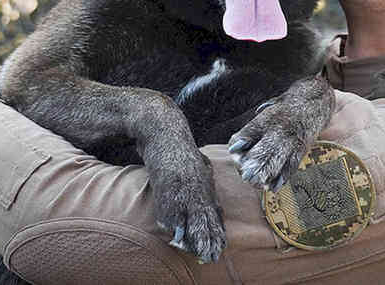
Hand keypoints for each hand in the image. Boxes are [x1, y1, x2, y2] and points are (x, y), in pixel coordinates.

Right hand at [135, 97, 225, 262]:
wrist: (163, 129)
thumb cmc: (180, 152)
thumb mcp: (198, 168)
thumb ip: (203, 188)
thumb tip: (212, 209)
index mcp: (205, 182)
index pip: (213, 210)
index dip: (216, 229)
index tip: (221, 246)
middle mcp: (196, 184)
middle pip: (204, 214)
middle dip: (207, 236)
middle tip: (211, 255)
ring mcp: (181, 183)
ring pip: (189, 212)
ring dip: (192, 234)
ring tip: (193, 250)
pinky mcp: (165, 180)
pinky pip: (169, 204)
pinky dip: (171, 221)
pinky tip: (174, 235)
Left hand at [228, 75, 333, 191]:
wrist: (314, 102)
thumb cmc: (283, 111)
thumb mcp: (266, 113)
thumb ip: (251, 131)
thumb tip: (235, 148)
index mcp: (268, 118)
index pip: (253, 130)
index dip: (241, 140)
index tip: (233, 149)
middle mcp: (281, 129)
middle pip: (267, 147)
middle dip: (256, 162)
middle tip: (245, 175)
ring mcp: (293, 140)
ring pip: (280, 158)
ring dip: (268, 172)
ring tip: (258, 184)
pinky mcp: (302, 149)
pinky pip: (292, 165)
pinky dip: (283, 177)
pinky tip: (273, 187)